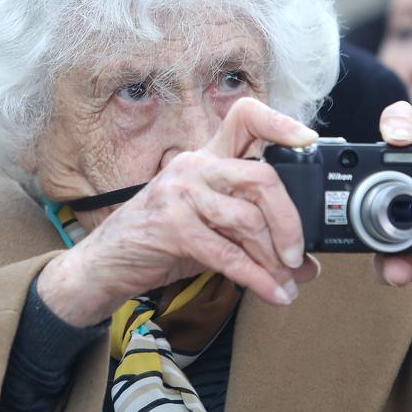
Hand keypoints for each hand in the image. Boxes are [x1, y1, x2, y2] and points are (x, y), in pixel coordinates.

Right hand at [37, 98, 320, 326]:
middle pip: (262, 176)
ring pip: (247, 219)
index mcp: (207, 157)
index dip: (280, 123)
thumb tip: (306, 266)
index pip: (246, 118)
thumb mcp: (212, 232)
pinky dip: (256, 279)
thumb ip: (255, 240)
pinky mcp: (172, 226)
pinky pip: (227, 255)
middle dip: (290, 221)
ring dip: (274, 259)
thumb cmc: (159, 242)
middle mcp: (195, 166)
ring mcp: (181, 193)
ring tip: (286, 282)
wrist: (104, 266)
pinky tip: (273, 294)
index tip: (308, 140)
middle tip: (298, 255)